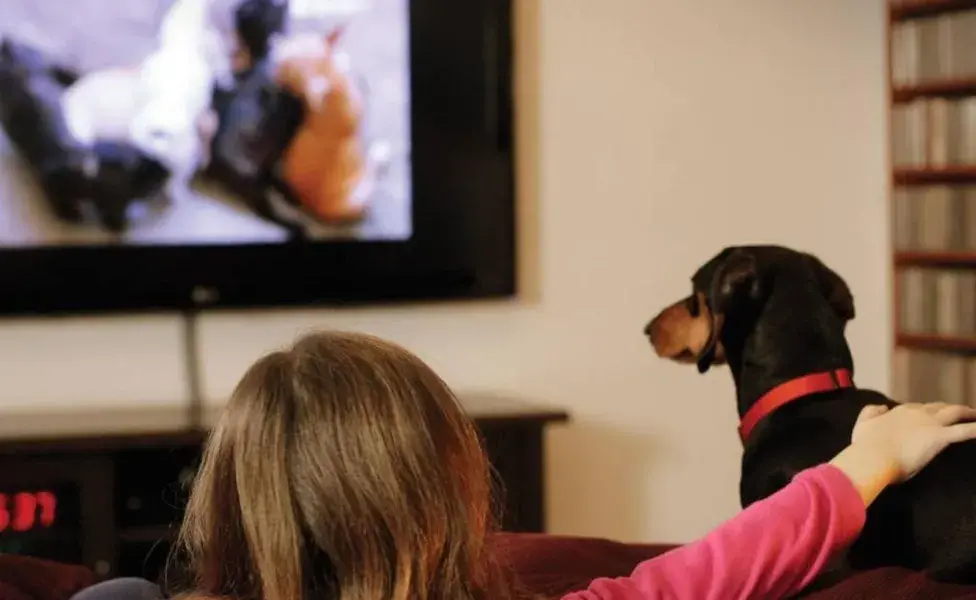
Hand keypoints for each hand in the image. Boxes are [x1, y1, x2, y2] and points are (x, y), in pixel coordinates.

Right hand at [851, 402, 975, 481]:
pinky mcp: (939, 437)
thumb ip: (871, 412)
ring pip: (954, 412)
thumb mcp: (862, 424)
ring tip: (974, 414)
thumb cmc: (866, 445)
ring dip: (967, 412)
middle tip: (958, 413)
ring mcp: (929, 423)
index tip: (929, 415)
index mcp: (898, 411)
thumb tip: (881, 407)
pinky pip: (964, 431)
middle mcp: (916, 413)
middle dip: (948, 409)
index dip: (925, 411)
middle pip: (937, 407)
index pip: (916, 408)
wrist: (873, 457)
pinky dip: (975, 429)